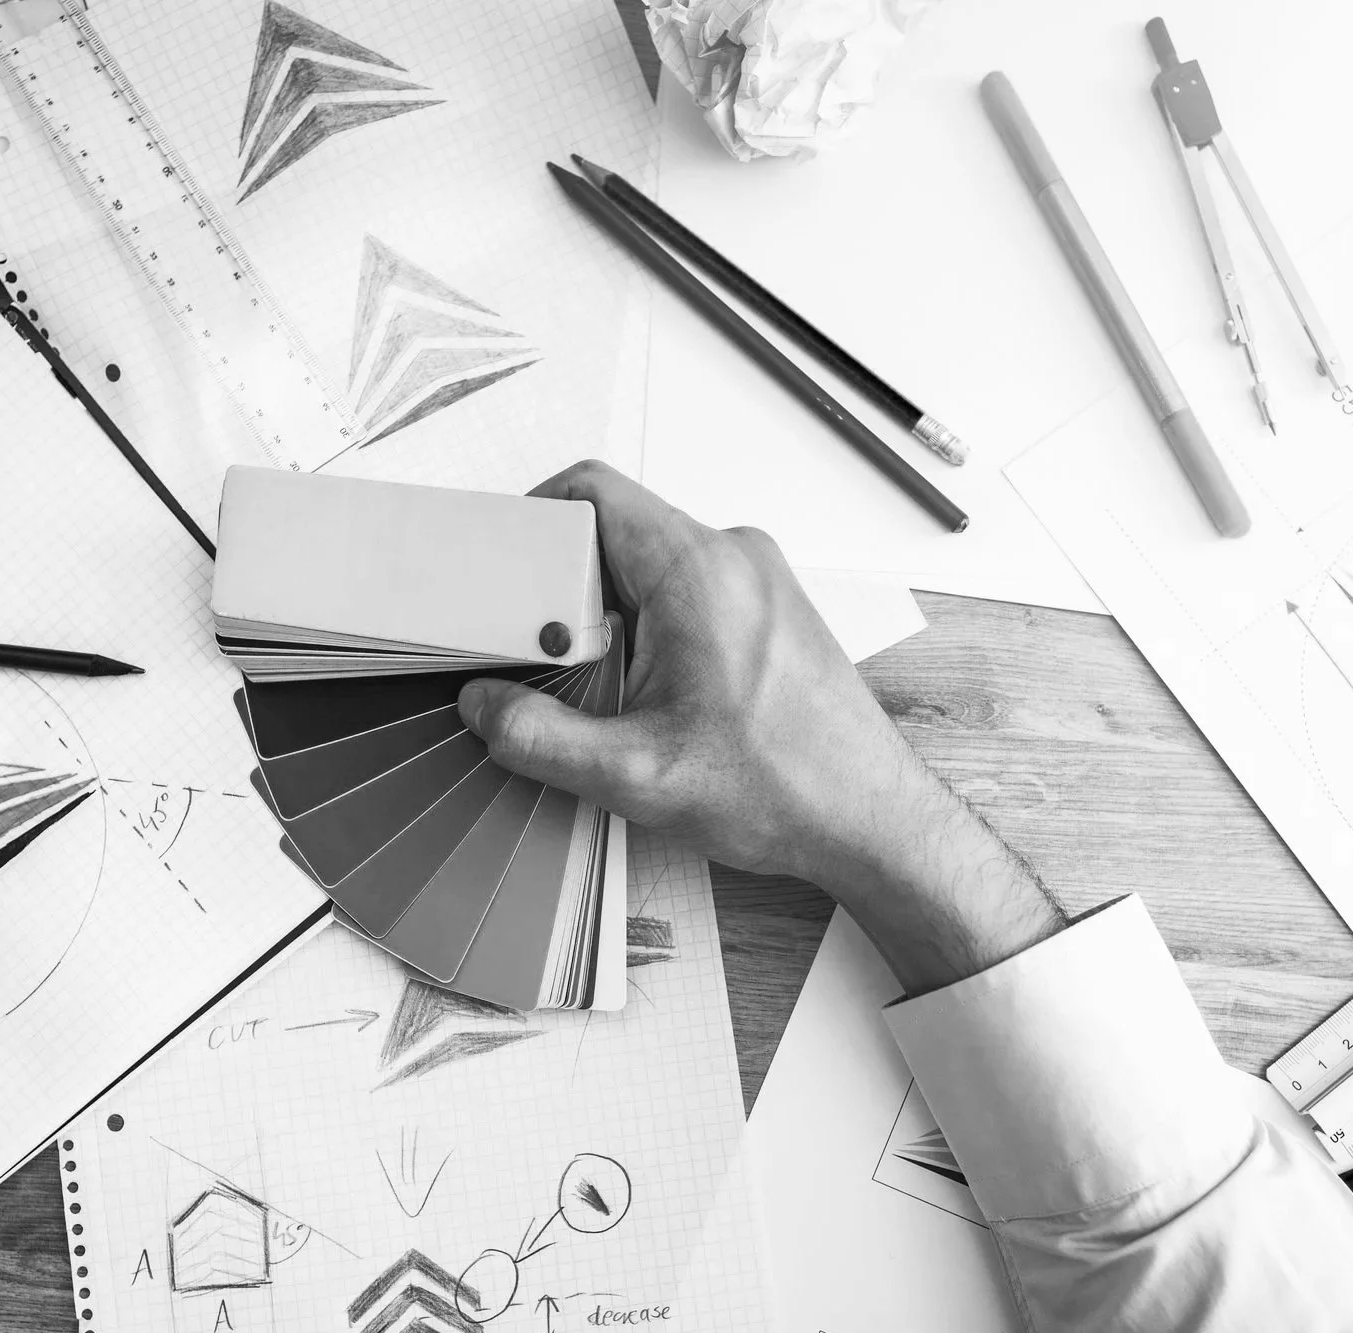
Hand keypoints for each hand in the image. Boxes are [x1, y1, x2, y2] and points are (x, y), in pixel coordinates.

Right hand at [458, 462, 1061, 993]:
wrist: (871, 821)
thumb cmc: (785, 788)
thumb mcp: (635, 776)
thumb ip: (540, 736)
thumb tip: (481, 705)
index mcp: (696, 569)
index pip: (589, 492)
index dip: (527, 524)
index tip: (492, 577)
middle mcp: (731, 556)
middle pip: (612, 529)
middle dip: (557, 585)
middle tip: (524, 650)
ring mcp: (755, 580)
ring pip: (645, 565)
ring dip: (601, 614)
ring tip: (582, 683)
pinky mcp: (766, 611)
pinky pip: (682, 591)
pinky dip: (642, 628)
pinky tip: (633, 692)